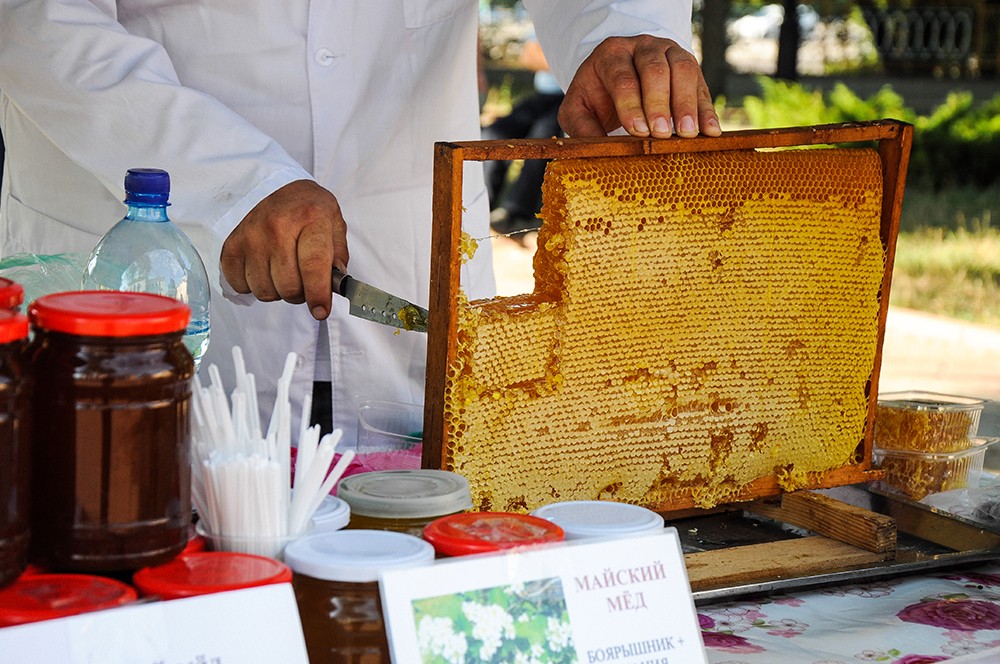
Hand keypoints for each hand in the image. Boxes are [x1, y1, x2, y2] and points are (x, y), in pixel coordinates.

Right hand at [220, 179, 348, 319]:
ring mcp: (251, 237)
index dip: (318, 294)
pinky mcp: (231, 246)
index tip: (321, 311)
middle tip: (303, 280)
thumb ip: (338, 257)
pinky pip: (241, 286)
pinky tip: (264, 269)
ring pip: (265, 291)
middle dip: (300, 293)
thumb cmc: (307, 210)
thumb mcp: (334, 224)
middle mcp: (277, 227)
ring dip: (277, 290)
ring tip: (283, 271)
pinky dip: (254, 285)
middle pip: (289, 287)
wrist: (275, 189)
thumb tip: (334, 287)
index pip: (313, 266)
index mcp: (310, 219)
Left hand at [558, 35, 721, 138]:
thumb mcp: (578, 109)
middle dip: (659, 103)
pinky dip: (706, 109)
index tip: (639, 131)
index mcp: (611, 55)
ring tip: (688, 133)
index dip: (631, 104)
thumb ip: (581, 127)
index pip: (622, 77)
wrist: (616, 78)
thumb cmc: (595, 97)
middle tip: (662, 133)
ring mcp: (669, 53)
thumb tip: (596, 151)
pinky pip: (701, 85)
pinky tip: (710, 132)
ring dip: (686, 104)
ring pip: (683, 70)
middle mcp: (642, 48)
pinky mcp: (689, 67)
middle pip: (654, 70)